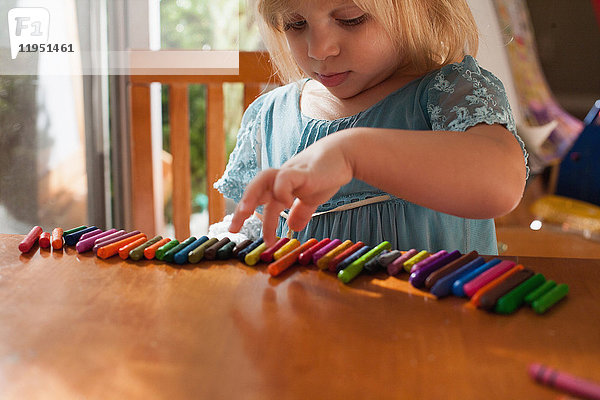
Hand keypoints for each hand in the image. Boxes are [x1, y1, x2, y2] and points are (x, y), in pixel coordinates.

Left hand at [229, 132, 353, 246]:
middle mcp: (282, 177)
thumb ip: (301, 211)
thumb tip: (293, 227)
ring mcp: (291, 173)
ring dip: (252, 197)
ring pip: (263, 180)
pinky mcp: (303, 172)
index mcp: (282, 184)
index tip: (235, 229)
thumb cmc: (328, 173)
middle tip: (233, 228)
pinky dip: (281, 191)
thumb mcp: (312, 197)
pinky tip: (287, 203)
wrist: (345, 154)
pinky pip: (284, 178)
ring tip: (246, 214)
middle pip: (255, 187)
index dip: (245, 212)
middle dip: (242, 207)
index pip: (258, 197)